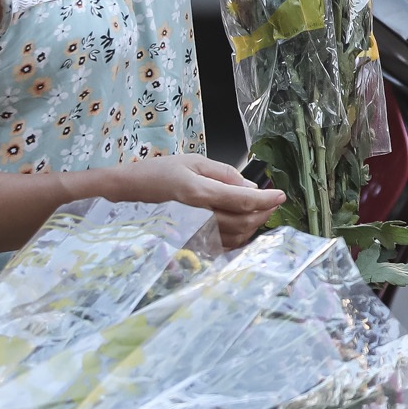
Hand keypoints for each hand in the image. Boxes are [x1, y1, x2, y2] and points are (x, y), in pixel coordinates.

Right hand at [115, 153, 285, 248]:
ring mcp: (193, 234)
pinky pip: (222, 246)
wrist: (127, 194)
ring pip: (235, 237)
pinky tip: (242, 226)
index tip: (281, 195)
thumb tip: (249, 186)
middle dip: (263, 213)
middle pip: (244, 222)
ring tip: (259, 212)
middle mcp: (198, 217)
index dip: (266, 199)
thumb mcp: (193, 162)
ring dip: (253, 226)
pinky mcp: (189, 243)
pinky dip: (238, 238)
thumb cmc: (157, 174)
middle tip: (272, 202)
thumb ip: (224, 174)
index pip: (243, 200)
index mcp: (199, 193)